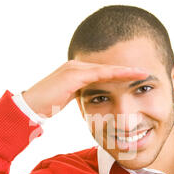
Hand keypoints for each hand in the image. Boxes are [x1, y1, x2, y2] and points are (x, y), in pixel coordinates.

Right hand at [22, 60, 148, 117]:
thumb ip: (78, 96)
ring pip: (106, 69)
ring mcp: (74, 69)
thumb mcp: (65, 99)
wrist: (29, 107)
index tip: (135, 77)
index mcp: (75, 72)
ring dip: (125, 71)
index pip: (102, 72)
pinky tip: (129, 76)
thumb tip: (88, 101)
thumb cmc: (45, 106)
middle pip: (107, 67)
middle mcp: (76, 67)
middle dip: (126, 70)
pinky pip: (100, 74)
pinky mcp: (74, 75)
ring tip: (142, 72)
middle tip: (145, 72)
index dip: (119, 74)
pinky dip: (116, 74)